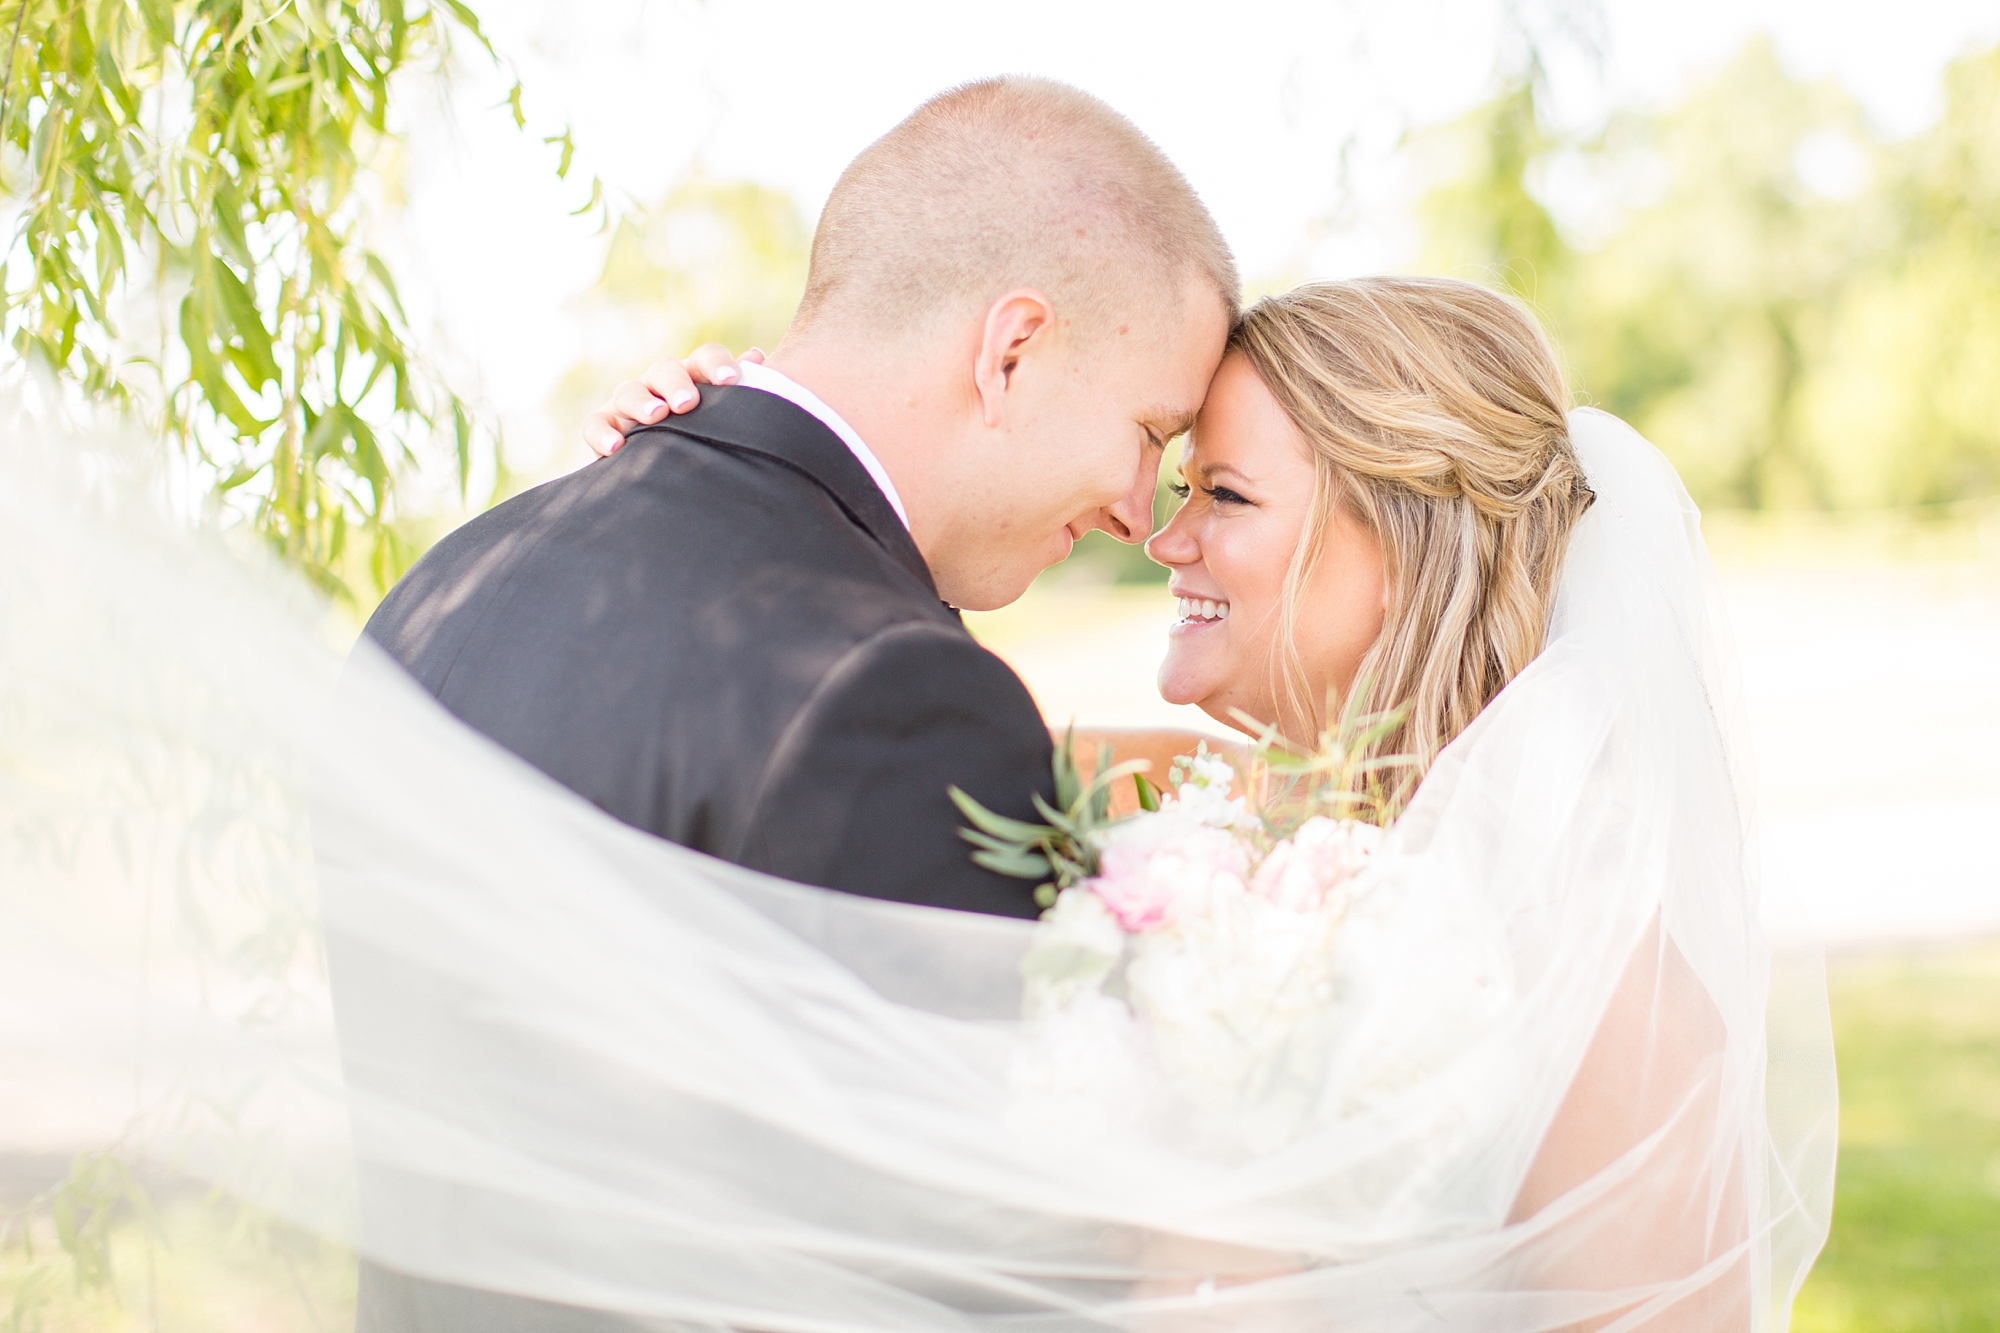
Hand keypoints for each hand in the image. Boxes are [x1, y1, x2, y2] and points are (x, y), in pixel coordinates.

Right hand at [581, 345, 764, 456]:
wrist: (671, 468)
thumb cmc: (708, 435)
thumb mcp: (726, 414)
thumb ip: (744, 388)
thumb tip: (757, 357)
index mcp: (694, 375)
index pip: (705, 357)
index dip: (717, 364)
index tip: (732, 380)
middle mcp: (659, 383)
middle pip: (665, 369)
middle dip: (676, 383)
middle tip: (688, 403)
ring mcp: (629, 403)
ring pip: (629, 392)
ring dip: (641, 403)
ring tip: (656, 416)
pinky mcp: (606, 426)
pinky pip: (596, 424)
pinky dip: (602, 433)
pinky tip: (616, 447)